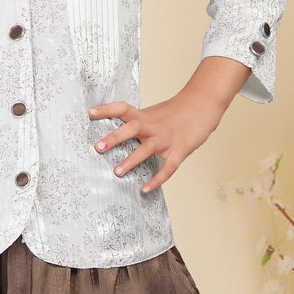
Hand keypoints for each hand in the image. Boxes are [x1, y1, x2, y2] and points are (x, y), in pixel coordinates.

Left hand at [88, 94, 221, 192]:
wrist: (204, 104)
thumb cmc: (178, 111)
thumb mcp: (154, 113)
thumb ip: (138, 122)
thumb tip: (120, 132)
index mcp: (145, 116)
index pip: (122, 108)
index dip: (106, 110)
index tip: (90, 113)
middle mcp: (153, 126)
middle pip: (131, 128)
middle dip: (114, 138)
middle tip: (98, 147)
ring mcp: (166, 139)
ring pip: (146, 149)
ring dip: (131, 160)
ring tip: (117, 172)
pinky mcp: (180, 150)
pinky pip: (167, 167)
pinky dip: (157, 179)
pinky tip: (145, 189)